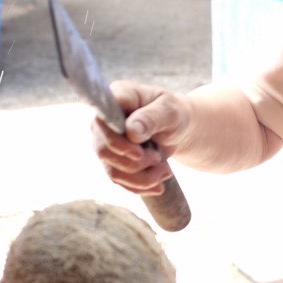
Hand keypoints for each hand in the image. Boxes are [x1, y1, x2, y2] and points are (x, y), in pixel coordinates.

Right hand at [91, 81, 190, 197]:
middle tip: (158, 158)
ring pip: (112, 170)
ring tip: (165, 171)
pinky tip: (158, 185)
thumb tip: (130, 131)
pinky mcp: (112, 160)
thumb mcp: (170, 111)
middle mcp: (104, 120)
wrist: (178, 129)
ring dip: (142, 177)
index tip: (140, 152)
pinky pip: (119, 180)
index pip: (103, 120)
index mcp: (117, 96)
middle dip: (135, 163)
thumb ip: (152, 117)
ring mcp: (105, 141)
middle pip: (104, 149)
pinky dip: (140, 186)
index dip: (118, 141)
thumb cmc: (174, 113)